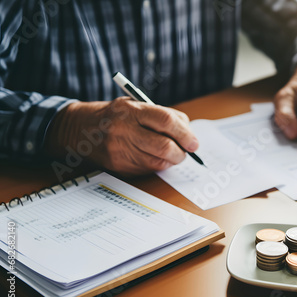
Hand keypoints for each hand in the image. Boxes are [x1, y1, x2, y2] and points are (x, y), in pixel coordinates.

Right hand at [45, 97, 198, 173]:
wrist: (79, 129)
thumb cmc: (116, 115)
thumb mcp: (136, 105)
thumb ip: (163, 116)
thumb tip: (189, 135)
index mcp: (131, 110)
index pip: (166, 121)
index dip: (185, 133)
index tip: (194, 142)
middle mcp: (124, 130)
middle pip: (164, 146)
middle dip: (181, 152)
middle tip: (186, 151)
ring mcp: (120, 150)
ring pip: (158, 162)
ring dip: (171, 160)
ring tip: (171, 153)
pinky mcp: (118, 167)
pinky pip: (147, 169)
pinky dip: (157, 165)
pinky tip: (153, 157)